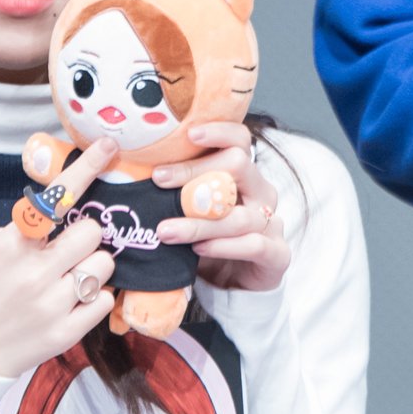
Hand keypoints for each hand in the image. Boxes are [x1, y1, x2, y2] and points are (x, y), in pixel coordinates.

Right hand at [0, 139, 117, 378]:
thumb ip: (22, 227)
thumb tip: (59, 209)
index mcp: (11, 244)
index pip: (55, 199)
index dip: (85, 168)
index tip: (107, 145)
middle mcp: (34, 273)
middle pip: (92, 233)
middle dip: (85, 235)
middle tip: (69, 246)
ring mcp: (51, 306)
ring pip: (103, 266)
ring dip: (92, 265)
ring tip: (70, 275)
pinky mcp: (64, 334)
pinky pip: (103, 301)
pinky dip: (93, 296)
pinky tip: (72, 299)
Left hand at [155, 122, 289, 292]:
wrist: (230, 282)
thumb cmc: (205, 236)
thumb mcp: (189, 207)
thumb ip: (176, 186)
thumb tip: (135, 166)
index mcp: (243, 173)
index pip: (239, 139)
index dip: (219, 132)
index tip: (189, 134)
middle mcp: (261, 192)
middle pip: (238, 166)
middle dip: (195, 172)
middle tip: (158, 179)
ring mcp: (271, 222)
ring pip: (239, 214)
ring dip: (198, 222)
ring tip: (165, 230)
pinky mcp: (277, 254)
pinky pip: (253, 244)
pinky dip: (222, 246)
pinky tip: (198, 249)